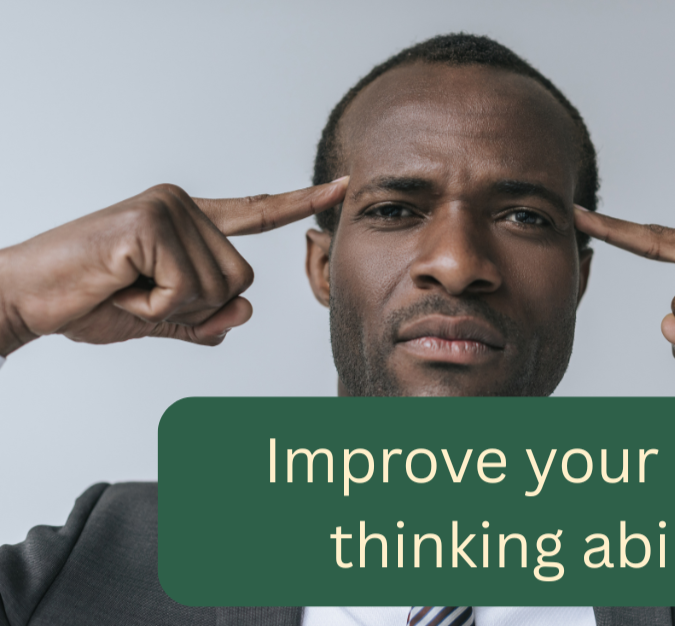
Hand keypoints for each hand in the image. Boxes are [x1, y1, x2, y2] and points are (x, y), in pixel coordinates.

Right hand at [0, 178, 347, 355]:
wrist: (26, 298)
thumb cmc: (88, 301)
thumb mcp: (159, 318)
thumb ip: (206, 317)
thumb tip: (248, 310)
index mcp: (188, 220)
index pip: (255, 213)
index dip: (299, 204)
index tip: (341, 188)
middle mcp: (183, 204)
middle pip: (242, 278)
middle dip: (196, 306)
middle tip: (139, 294)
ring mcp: (167, 208)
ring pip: (219, 287)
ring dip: (171, 308)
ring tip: (125, 287)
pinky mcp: (150, 222)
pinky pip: (185, 290)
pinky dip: (153, 307)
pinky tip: (119, 287)